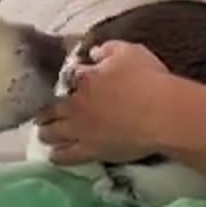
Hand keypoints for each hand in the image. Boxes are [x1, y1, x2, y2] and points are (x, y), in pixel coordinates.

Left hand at [34, 40, 184, 164]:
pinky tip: (54, 156)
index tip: (69, 83)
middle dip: (44, 112)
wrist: (162, 113)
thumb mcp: (129, 52)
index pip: (67, 78)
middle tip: (43, 115)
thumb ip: (107, 50)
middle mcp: (75, 105)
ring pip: (50, 134)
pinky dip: (57, 156)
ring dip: (46, 133)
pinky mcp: (90, 152)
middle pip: (49, 110)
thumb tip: (93, 53)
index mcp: (84, 79)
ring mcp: (80, 130)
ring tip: (45, 134)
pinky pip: (65, 157)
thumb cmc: (148, 80)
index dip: (67, 80)